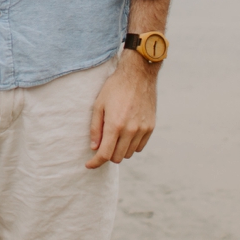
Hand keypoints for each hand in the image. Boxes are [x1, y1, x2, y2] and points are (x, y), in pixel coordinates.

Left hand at [86, 52, 156, 168]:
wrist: (138, 75)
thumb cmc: (115, 88)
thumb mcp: (98, 105)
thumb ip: (95, 128)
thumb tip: (94, 147)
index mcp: (115, 125)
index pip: (104, 154)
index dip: (95, 163)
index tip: (89, 165)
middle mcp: (130, 130)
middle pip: (117, 157)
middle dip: (107, 154)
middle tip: (102, 145)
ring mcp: (142, 129)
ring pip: (129, 154)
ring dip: (120, 150)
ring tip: (115, 136)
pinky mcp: (150, 127)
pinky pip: (140, 147)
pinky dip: (131, 145)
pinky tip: (126, 134)